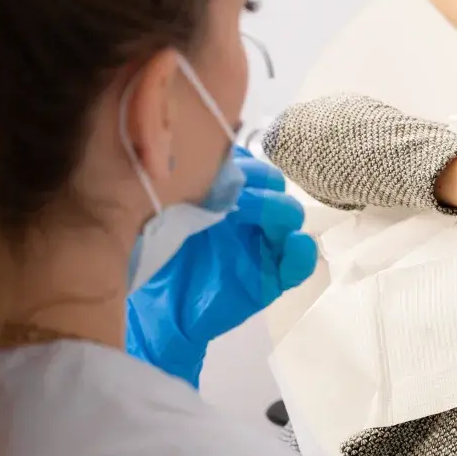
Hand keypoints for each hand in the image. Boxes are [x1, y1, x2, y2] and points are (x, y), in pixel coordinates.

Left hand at [125, 148, 317, 387]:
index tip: (225, 166)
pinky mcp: (272, 277)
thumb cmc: (155, 254)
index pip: (250, 165)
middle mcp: (250, 216)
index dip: (244, 162)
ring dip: (276, 208)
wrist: (155, 308)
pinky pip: (299, 262)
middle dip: (260, 181)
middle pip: (275, 185)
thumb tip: (209, 146)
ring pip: (290, 216)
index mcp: (227, 195)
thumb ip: (189, 181)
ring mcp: (263, 245)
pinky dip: (301, 252)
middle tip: (233, 191)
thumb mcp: (165, 208)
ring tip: (246, 211)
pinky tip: (292, 243)